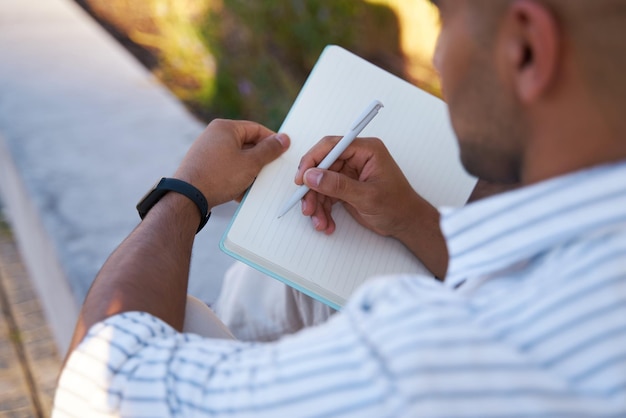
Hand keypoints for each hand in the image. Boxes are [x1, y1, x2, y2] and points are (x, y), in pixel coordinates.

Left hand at [175, 119, 289, 208]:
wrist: (188, 196)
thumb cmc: (219, 176)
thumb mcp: (251, 163)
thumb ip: (269, 150)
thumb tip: (284, 139)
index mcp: (225, 127)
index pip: (256, 129)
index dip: (272, 141)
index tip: (283, 152)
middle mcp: (214, 135)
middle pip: (247, 144)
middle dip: (260, 160)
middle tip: (270, 171)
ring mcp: (207, 151)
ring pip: (237, 158)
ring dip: (248, 172)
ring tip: (254, 184)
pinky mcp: (203, 165)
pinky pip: (226, 168)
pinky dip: (235, 178)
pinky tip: (240, 192)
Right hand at [296, 136, 447, 277]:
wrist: (406, 223)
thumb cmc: (397, 206)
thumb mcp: (367, 196)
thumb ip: (338, 185)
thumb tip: (312, 176)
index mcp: (366, 150)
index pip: (331, 146)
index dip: (313, 160)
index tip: (302, 178)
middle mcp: (356, 158)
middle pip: (322, 166)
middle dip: (312, 189)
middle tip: (306, 206)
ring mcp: (349, 173)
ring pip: (320, 183)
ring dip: (316, 203)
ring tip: (319, 222)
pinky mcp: (345, 186)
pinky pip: (325, 194)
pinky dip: (323, 210)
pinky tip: (326, 223)